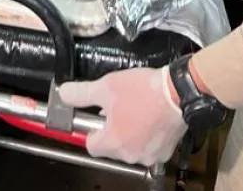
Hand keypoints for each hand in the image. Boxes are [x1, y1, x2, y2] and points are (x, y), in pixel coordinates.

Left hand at [58, 67, 185, 166]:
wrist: (178, 92)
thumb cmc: (144, 90)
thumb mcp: (107, 86)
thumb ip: (83, 93)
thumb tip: (64, 94)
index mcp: (114, 141)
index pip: (91, 146)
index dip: (91, 130)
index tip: (96, 119)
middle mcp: (130, 154)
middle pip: (111, 147)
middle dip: (112, 129)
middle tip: (118, 108)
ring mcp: (149, 156)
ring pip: (130, 147)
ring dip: (129, 133)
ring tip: (135, 110)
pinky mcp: (165, 152)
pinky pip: (148, 147)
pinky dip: (146, 136)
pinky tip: (149, 117)